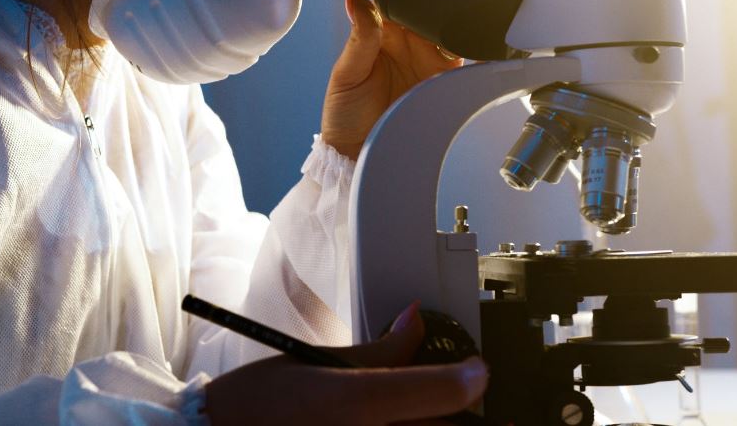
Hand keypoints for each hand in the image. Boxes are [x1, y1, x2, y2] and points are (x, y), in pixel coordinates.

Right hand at [203, 303, 487, 424]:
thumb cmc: (258, 404)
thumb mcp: (318, 361)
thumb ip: (380, 350)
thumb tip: (415, 320)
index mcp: (355, 402)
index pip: (440, 392)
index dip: (468, 379)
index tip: (478, 371)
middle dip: (461, 410)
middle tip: (469, 400)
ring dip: (437, 424)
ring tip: (442, 415)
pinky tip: (410, 421)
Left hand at [320, 0, 463, 159]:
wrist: (358, 155)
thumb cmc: (344, 115)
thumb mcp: (346, 74)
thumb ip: (359, 37)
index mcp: (379, 32)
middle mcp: (406, 40)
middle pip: (424, 1)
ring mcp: (427, 57)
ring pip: (445, 22)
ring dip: (450, 6)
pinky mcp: (444, 77)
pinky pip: (461, 53)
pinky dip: (468, 40)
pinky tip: (469, 27)